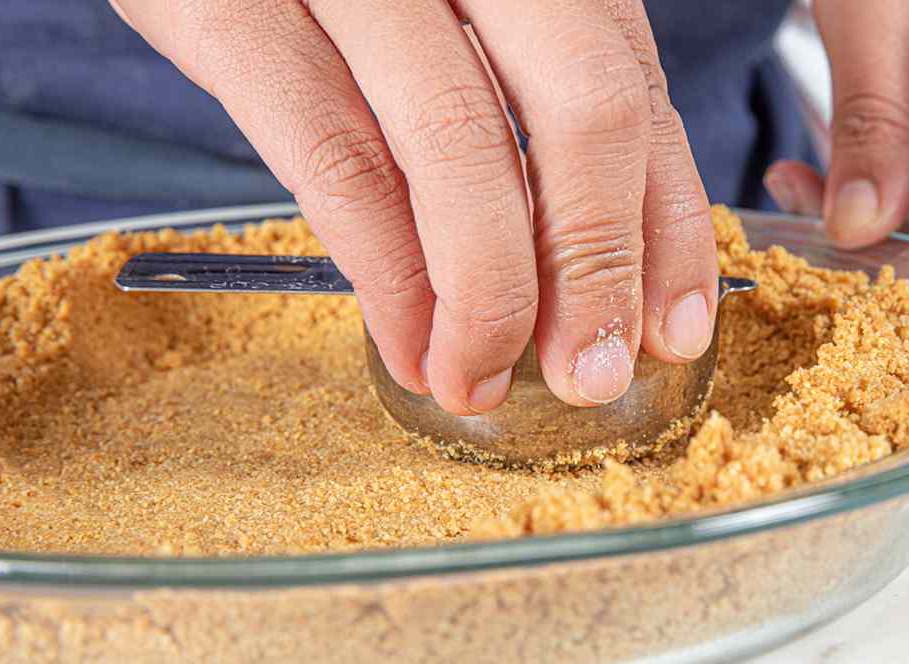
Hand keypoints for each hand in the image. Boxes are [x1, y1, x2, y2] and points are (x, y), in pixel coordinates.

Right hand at [110, 0, 717, 413]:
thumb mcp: (454, 10)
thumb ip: (526, 101)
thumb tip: (593, 274)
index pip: (635, 89)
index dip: (666, 226)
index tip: (674, 331)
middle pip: (582, 110)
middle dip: (598, 269)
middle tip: (589, 375)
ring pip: (460, 149)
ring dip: (488, 299)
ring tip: (480, 381)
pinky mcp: (234, 8)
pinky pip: (336, 165)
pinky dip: (388, 281)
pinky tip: (410, 346)